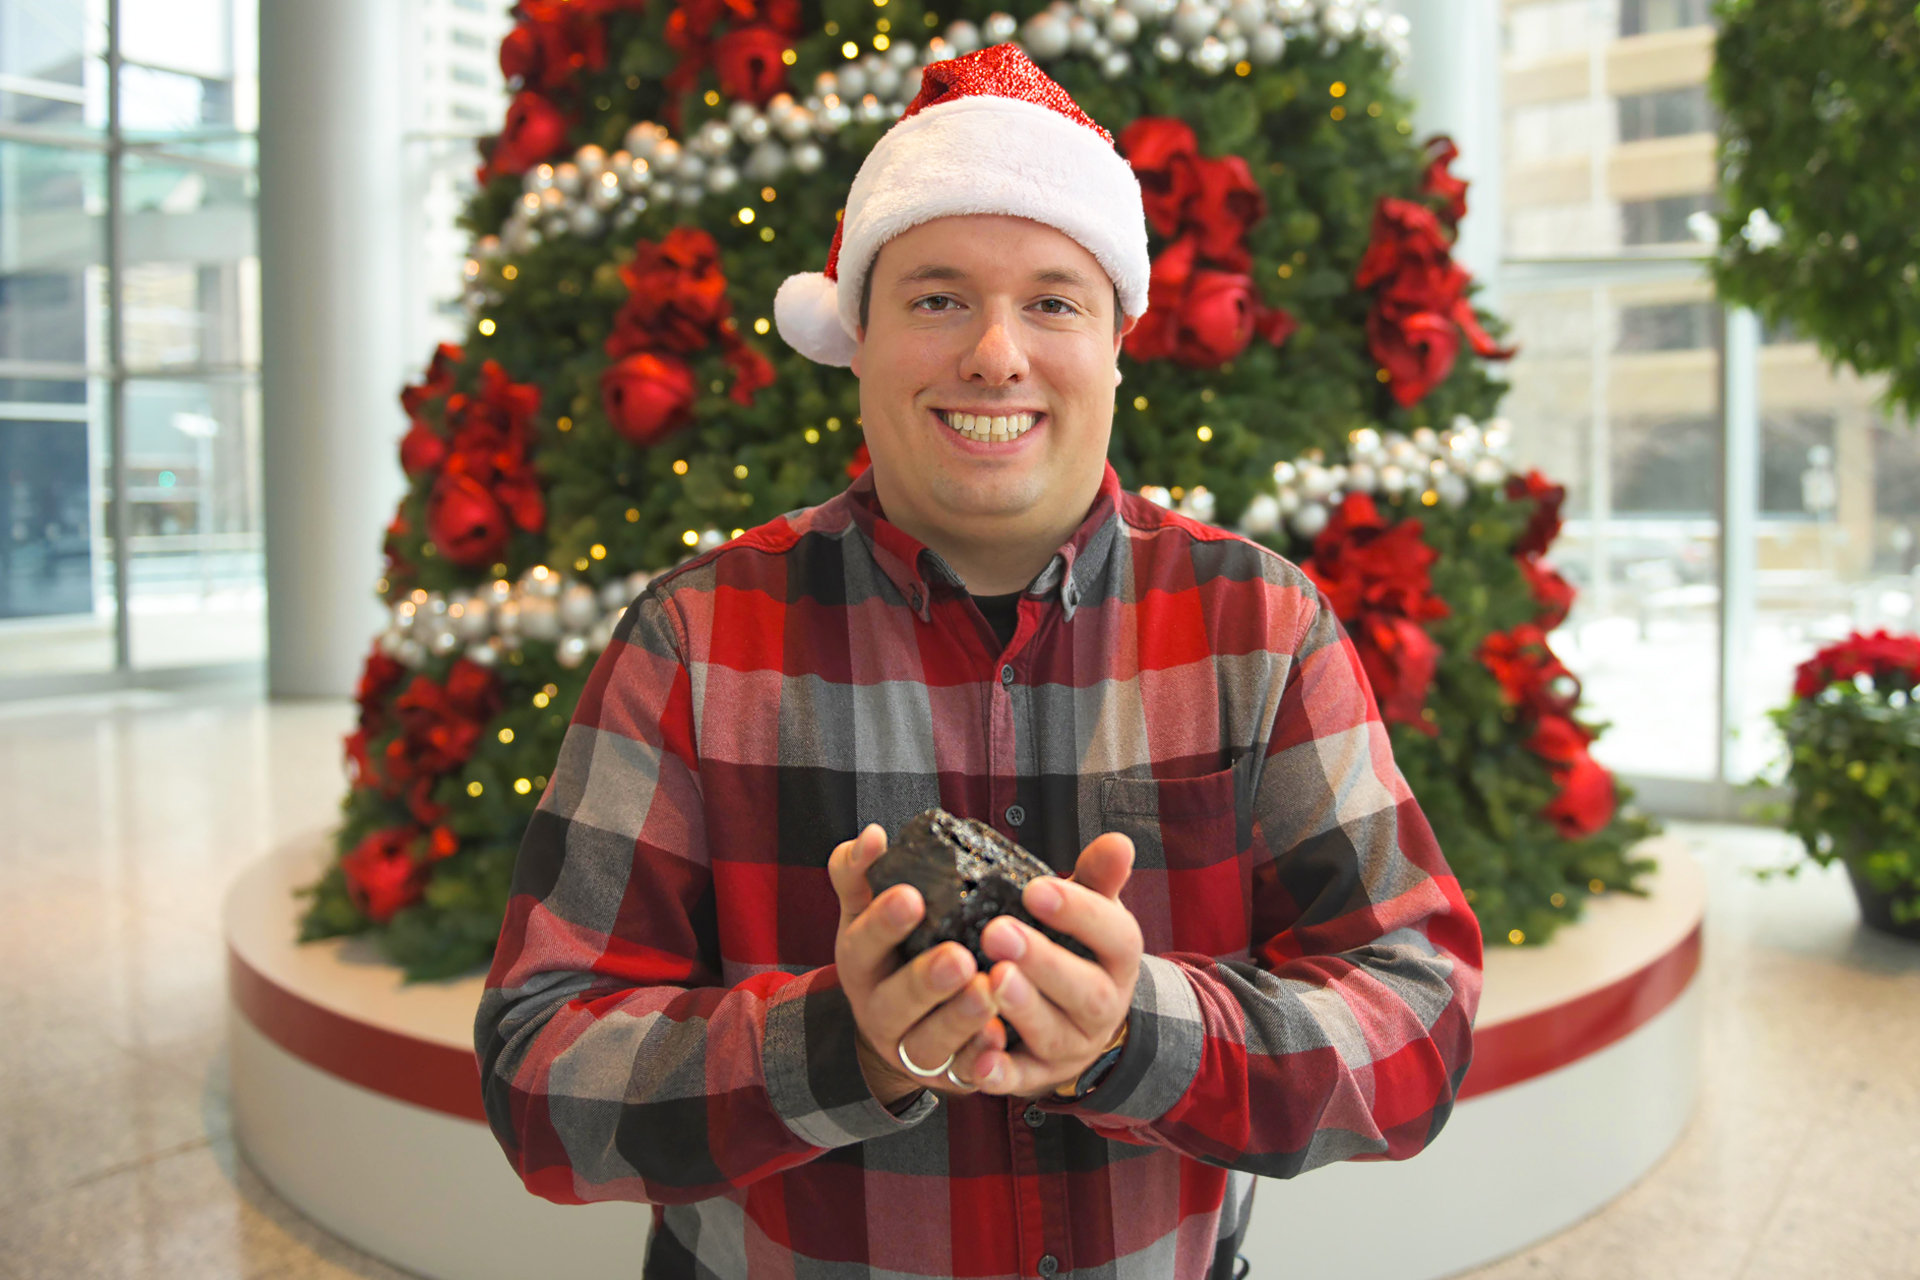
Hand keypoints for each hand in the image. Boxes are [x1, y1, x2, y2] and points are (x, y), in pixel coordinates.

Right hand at [828, 824, 1005, 1105]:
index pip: (863, 939)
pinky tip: (999, 1040)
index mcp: (861, 959)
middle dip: (925, 980)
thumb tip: (872, 834)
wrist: (898, 1023)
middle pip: (894, 999)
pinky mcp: (943, 1074)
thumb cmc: (894, 949)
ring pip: (928, 1041)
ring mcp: (908, 1045)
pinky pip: (960, 1073)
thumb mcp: (869, 909)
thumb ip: (864, 871)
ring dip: (958, 1020)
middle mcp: (878, 1006)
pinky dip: (978, 1060)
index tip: (912, 896)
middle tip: (958, 958)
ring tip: (987, 993)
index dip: (883, 921)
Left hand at [969, 832, 1141, 1097]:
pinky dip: (999, 1073)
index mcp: (1118, 959)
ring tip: (989, 979)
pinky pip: (1021, 1080)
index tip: (1036, 889)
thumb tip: (1118, 842)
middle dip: (1043, 962)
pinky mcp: (1039, 1077)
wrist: (1080, 1019)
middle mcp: (1103, 1007)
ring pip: (1052, 1034)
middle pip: (1085, 991)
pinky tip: (976, 1060)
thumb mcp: (1089, 909)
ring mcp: (1073, 1046)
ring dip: (1022, 1009)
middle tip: (998, 933)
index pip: (1116, 936)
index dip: (1079, 913)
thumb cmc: (1074, 948)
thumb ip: (1097, 878)